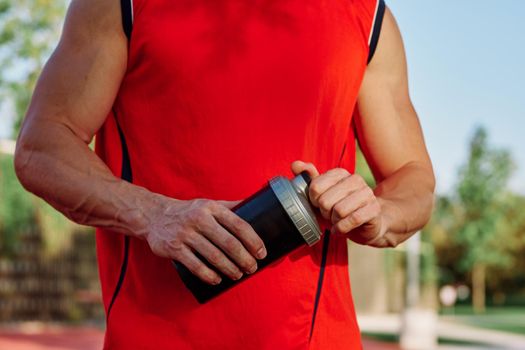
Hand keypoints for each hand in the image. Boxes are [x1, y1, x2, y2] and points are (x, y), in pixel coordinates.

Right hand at [142, 196, 266, 284]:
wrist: (153, 215)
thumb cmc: (188, 211)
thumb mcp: (209, 204)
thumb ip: (230, 206)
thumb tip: (257, 204)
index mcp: (212, 208)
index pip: (238, 224)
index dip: (253, 241)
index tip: (261, 252)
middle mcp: (199, 219)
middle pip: (229, 243)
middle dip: (244, 259)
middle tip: (252, 268)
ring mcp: (186, 234)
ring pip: (214, 256)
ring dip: (229, 269)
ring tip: (238, 275)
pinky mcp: (174, 249)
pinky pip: (195, 266)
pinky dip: (209, 275)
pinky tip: (217, 279)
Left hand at [291, 161, 385, 245]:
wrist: (366, 224)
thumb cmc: (339, 208)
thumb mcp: (322, 194)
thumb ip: (308, 178)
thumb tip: (295, 165)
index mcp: (340, 173)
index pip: (315, 186)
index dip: (313, 200)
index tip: (318, 204)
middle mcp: (355, 179)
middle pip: (325, 201)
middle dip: (324, 213)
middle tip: (329, 214)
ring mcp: (367, 193)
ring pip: (339, 210)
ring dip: (334, 221)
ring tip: (337, 220)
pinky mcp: (374, 209)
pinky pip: (352, 220)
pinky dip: (342, 228)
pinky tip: (341, 229)